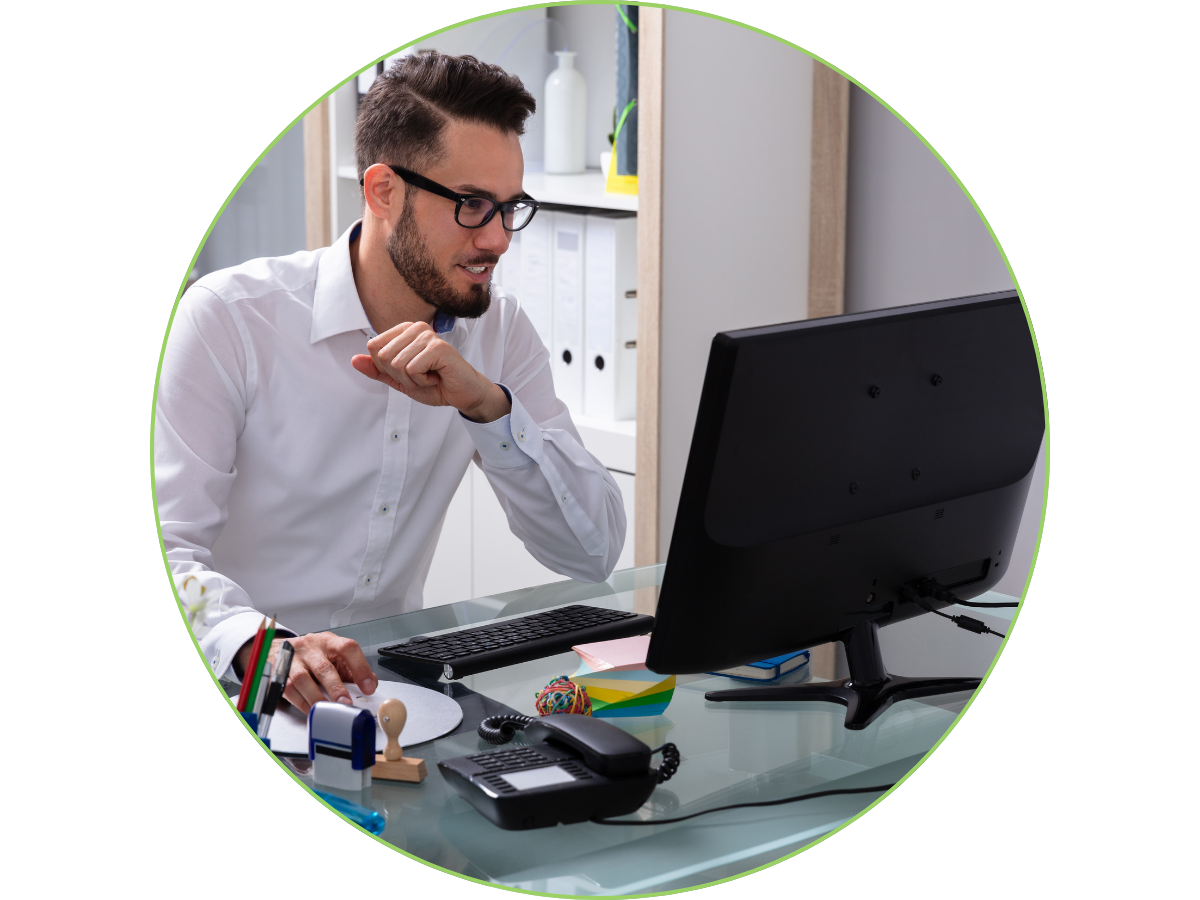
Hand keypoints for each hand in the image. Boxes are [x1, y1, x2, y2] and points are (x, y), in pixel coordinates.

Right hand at [237, 632, 376, 713]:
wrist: (278, 649)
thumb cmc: (311, 654)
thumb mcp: (333, 656)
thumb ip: (351, 669)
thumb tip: (370, 684)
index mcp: (328, 641)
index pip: (347, 648)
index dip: (360, 667)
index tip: (368, 687)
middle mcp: (310, 647)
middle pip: (323, 667)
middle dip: (336, 688)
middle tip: (346, 702)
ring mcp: (292, 660)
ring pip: (303, 679)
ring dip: (317, 697)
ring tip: (328, 709)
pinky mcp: (278, 673)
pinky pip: (289, 690)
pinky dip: (302, 703)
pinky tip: (312, 709)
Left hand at [351, 321, 511, 422]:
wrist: (462, 394)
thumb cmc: (435, 383)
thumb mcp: (399, 380)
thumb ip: (377, 370)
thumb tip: (354, 360)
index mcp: (404, 330)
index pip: (373, 347)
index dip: (386, 368)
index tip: (408, 371)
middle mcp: (416, 327)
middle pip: (383, 356)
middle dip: (399, 376)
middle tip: (421, 375)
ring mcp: (427, 335)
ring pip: (397, 364)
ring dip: (412, 380)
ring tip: (429, 376)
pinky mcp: (438, 347)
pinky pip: (412, 369)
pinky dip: (422, 381)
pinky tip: (436, 376)